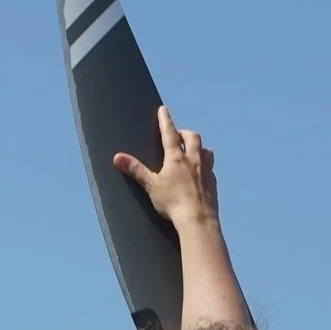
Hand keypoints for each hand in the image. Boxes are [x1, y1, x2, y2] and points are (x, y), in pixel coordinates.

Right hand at [112, 107, 218, 231]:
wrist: (198, 220)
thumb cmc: (173, 203)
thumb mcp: (151, 186)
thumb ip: (135, 170)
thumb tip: (117, 157)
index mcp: (176, 158)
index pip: (169, 133)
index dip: (165, 120)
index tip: (163, 109)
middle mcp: (194, 160)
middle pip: (192, 137)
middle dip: (184, 133)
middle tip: (177, 135)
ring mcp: (206, 171)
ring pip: (206, 150)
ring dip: (198, 147)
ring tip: (192, 151)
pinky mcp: (213, 183)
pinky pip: (211, 168)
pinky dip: (205, 165)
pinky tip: (201, 172)